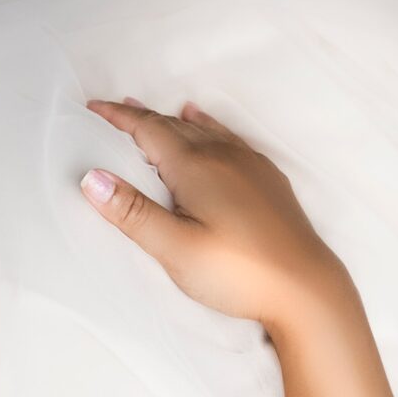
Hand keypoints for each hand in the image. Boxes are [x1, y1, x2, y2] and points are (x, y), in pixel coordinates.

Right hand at [79, 98, 354, 334]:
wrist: (305, 287)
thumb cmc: (237, 272)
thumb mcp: (175, 249)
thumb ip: (133, 213)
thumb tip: (92, 178)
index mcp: (195, 167)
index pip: (147, 130)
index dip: (117, 118)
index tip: (92, 109)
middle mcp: (222, 155)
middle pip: (173, 125)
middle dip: (140, 117)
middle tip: (113, 110)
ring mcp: (249, 165)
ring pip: (202, 129)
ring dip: (172, 119)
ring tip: (152, 112)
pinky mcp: (267, 179)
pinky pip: (229, 138)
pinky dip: (208, 125)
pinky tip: (206, 122)